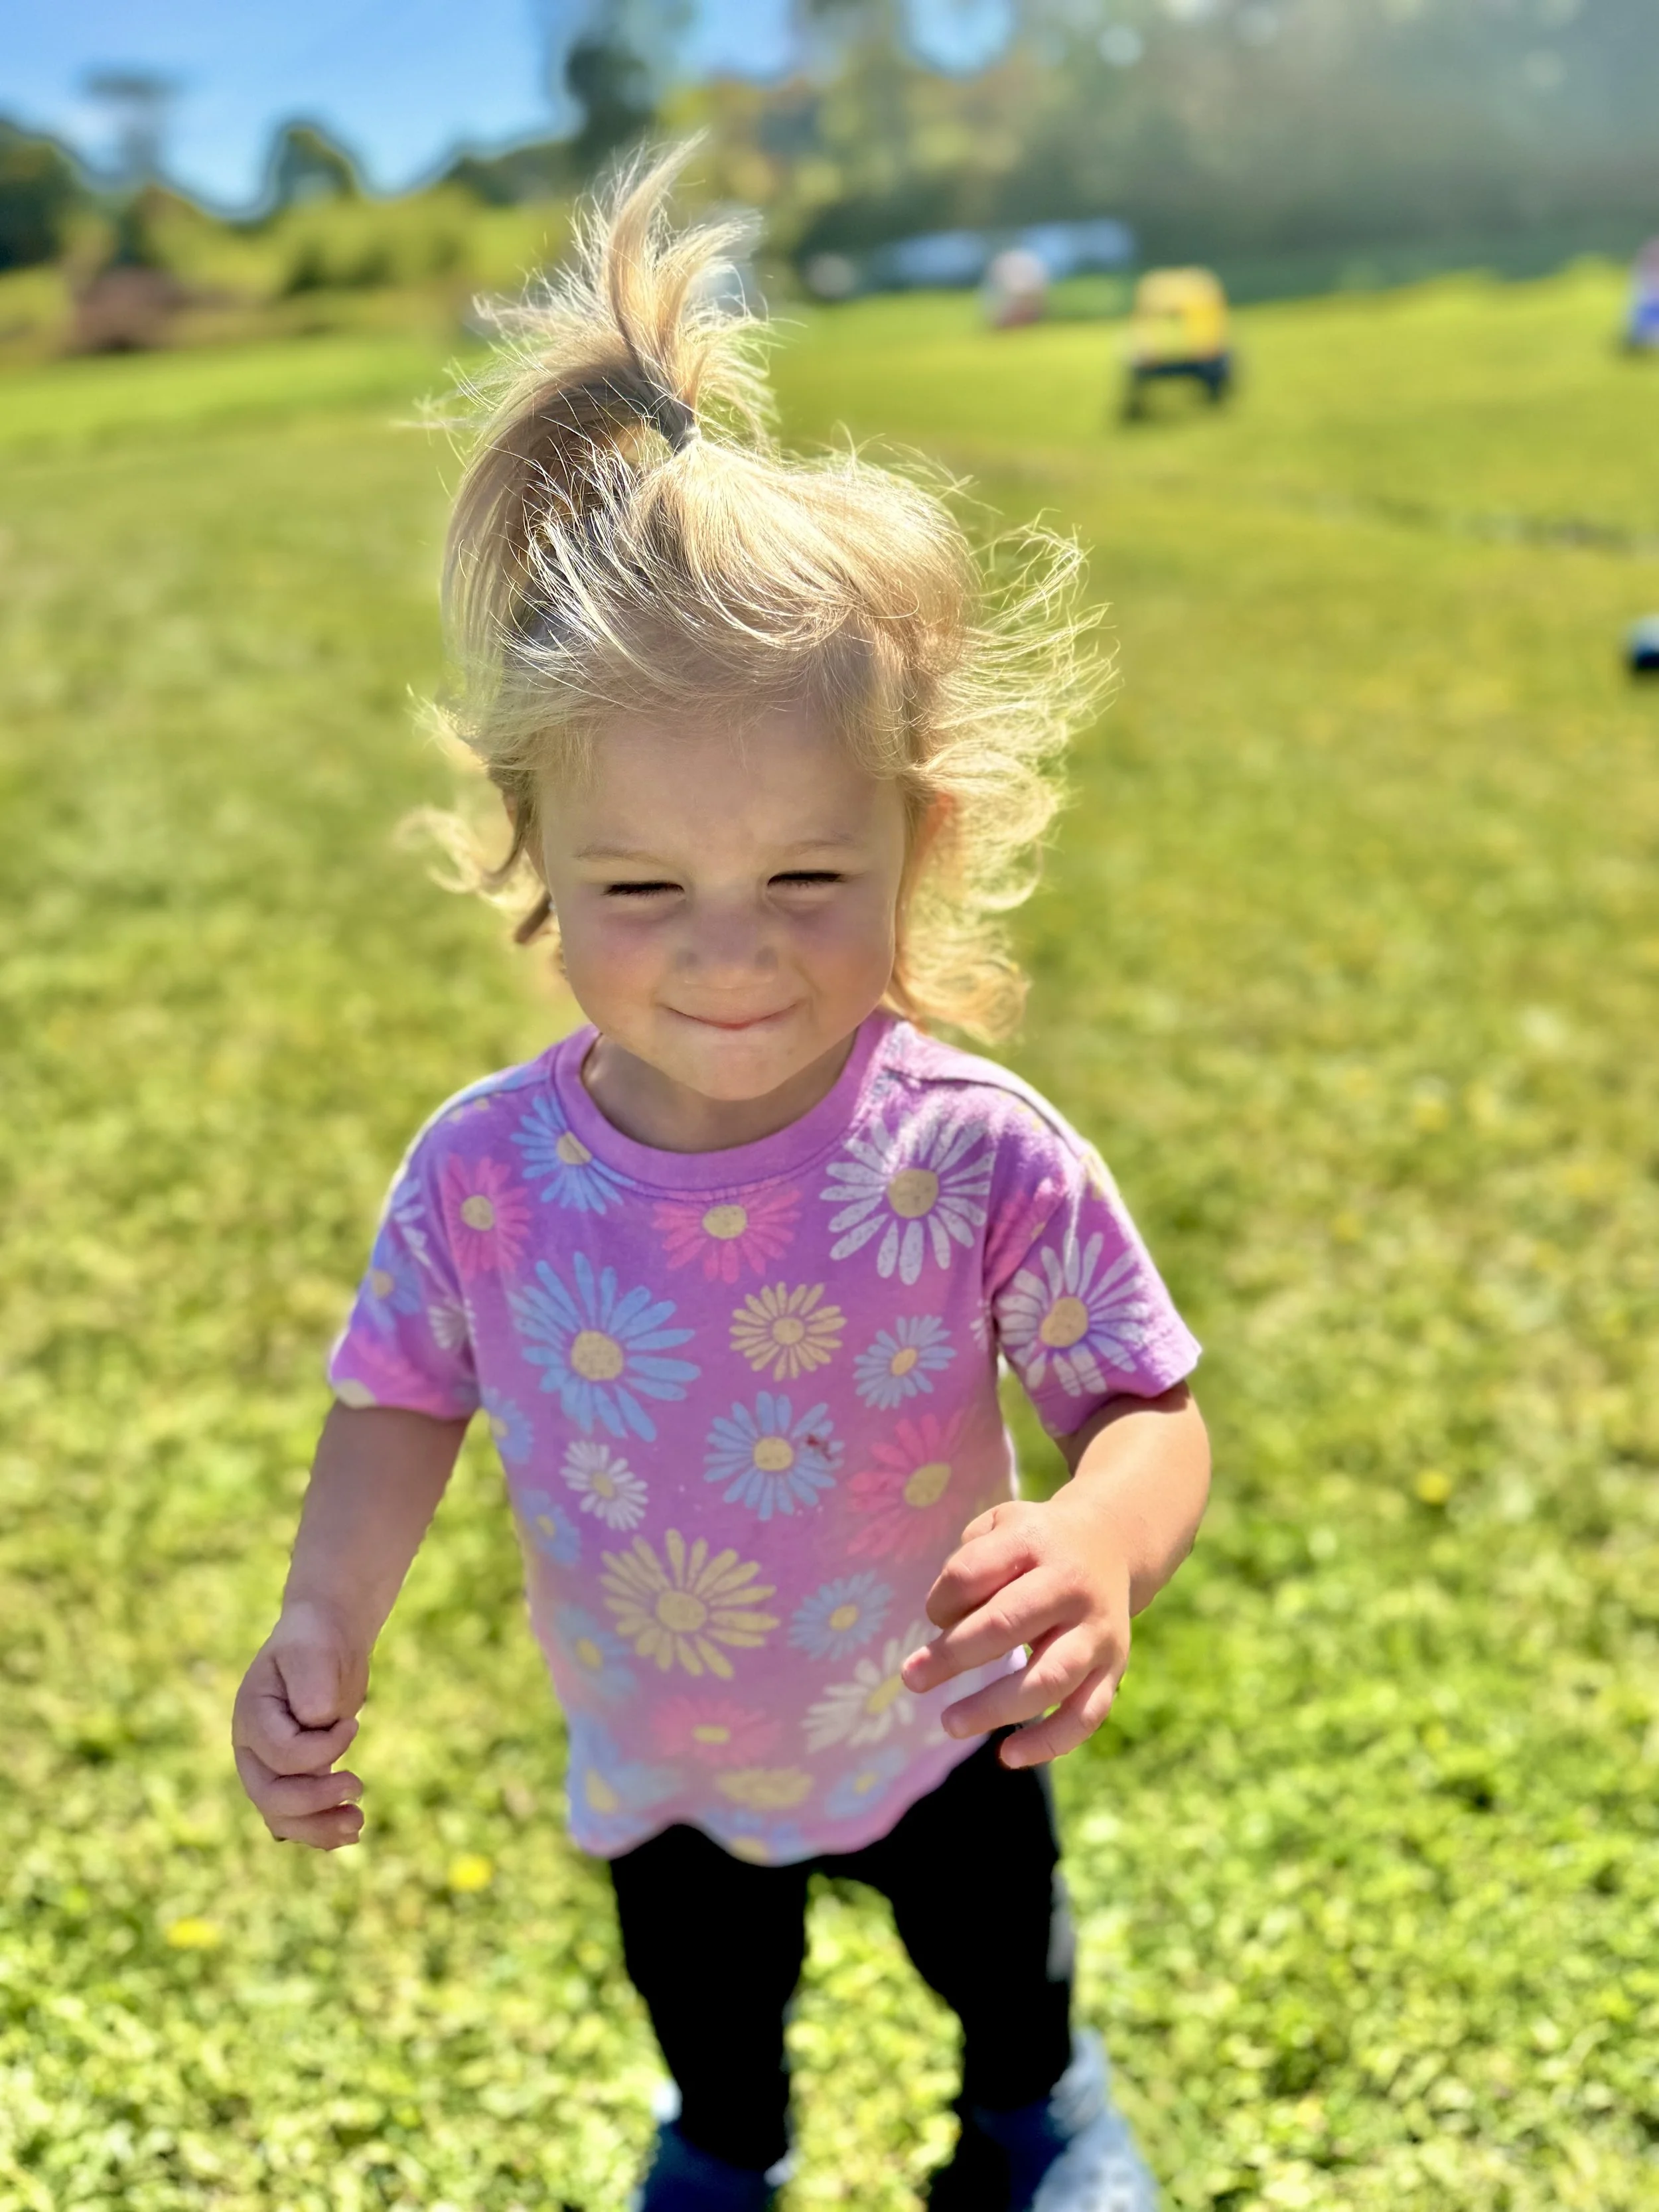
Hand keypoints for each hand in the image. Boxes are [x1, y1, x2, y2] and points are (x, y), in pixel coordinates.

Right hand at [232, 1602, 369, 1848]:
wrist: (326, 1640)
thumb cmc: (318, 1643)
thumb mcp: (315, 1653)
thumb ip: (313, 1684)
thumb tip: (317, 1720)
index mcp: (252, 1716)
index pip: (282, 1755)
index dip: (323, 1749)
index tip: (353, 1723)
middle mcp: (253, 1748)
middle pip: (272, 1797)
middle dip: (316, 1802)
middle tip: (359, 1785)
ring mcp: (268, 1766)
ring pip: (281, 1816)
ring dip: (318, 1829)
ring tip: (358, 1827)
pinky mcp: (291, 1775)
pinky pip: (295, 1816)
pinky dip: (319, 1829)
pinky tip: (347, 1833)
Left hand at [900, 1489, 1133, 1768]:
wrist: (1110, 1543)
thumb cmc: (1034, 1543)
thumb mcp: (999, 1526)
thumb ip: (967, 1564)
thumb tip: (945, 1625)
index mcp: (1034, 1542)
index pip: (971, 1573)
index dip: (942, 1600)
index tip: (934, 1616)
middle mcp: (1071, 1587)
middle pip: (1006, 1624)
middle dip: (953, 1656)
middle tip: (911, 1678)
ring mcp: (1097, 1632)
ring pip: (1048, 1679)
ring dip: (994, 1707)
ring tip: (949, 1723)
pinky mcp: (1113, 1669)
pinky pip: (1085, 1715)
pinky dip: (1048, 1743)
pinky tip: (1007, 1756)